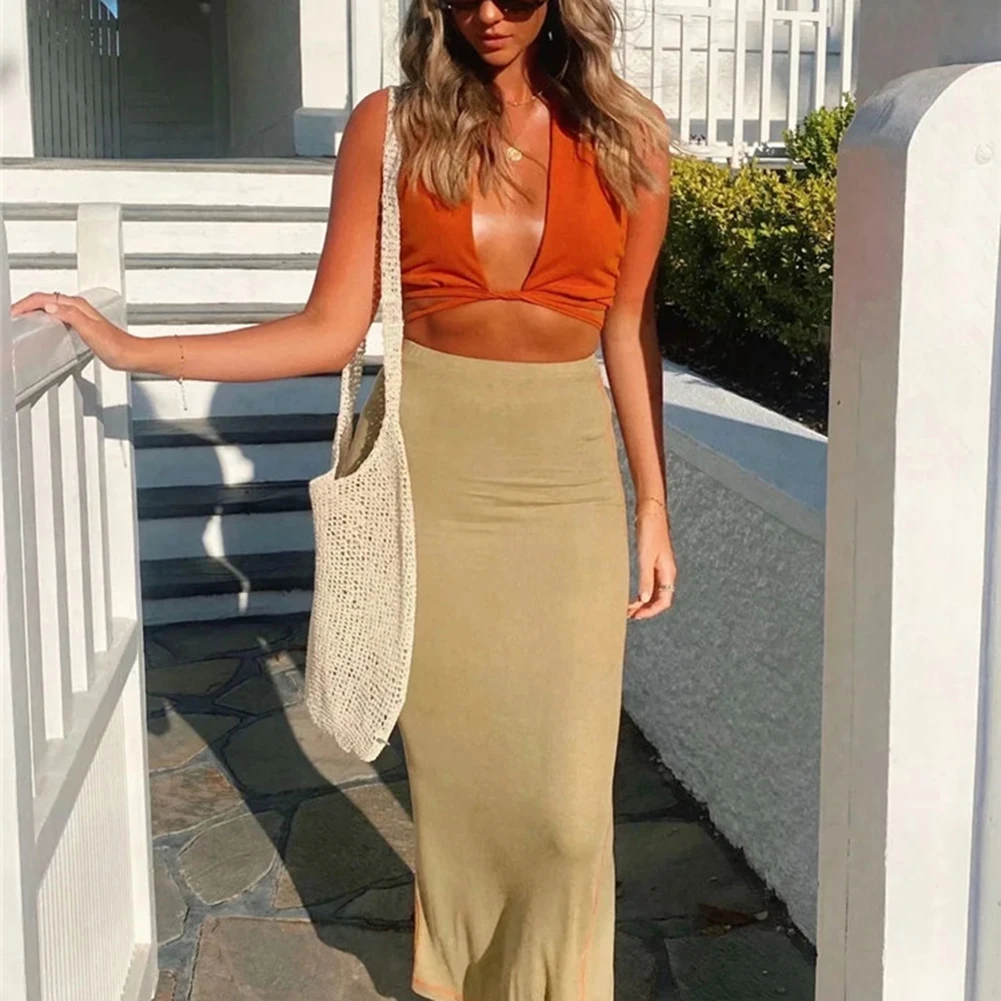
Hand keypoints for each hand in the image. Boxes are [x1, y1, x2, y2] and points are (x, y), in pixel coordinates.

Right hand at [11, 291, 134, 370]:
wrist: (129, 355)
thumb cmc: (115, 345)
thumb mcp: (89, 329)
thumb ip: (69, 315)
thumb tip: (51, 306)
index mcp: (77, 305)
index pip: (45, 298)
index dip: (27, 303)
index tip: (15, 311)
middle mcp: (78, 308)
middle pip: (45, 299)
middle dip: (27, 304)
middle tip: (14, 312)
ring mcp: (80, 316)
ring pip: (50, 306)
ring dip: (34, 309)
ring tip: (22, 315)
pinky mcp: (81, 325)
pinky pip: (57, 315)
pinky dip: (45, 316)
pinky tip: (43, 323)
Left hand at [627, 499, 676, 619]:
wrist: (651, 512)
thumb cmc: (650, 532)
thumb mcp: (646, 557)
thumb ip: (645, 579)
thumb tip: (643, 600)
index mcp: (668, 573)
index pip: (664, 601)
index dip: (651, 611)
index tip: (636, 616)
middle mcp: (666, 572)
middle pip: (660, 599)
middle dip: (645, 609)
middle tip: (629, 614)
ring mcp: (660, 567)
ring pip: (654, 591)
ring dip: (643, 601)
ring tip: (629, 607)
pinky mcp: (654, 561)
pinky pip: (650, 582)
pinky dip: (642, 591)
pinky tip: (633, 593)